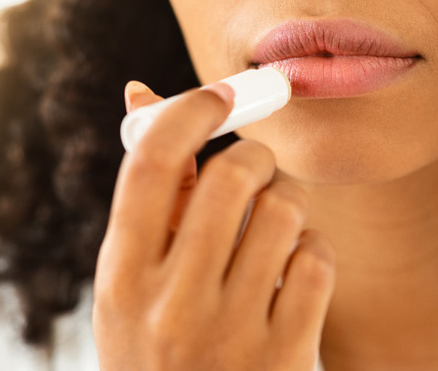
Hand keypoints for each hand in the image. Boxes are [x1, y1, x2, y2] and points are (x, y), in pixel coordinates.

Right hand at [93, 80, 335, 370]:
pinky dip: (310, 249)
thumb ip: (148, 196)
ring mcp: (231, 334)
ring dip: (285, 204)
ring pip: (282, 210)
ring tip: (272, 231)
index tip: (220, 94)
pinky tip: (292, 273)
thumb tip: (141, 93)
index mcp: (120, 279)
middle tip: (256, 168)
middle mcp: (170, 306)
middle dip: (255, 156)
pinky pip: (316, 257)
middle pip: (230, 175)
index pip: (150, 164)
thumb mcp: (133, 283)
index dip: (189, 111)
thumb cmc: (160, 345)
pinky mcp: (286, 357)